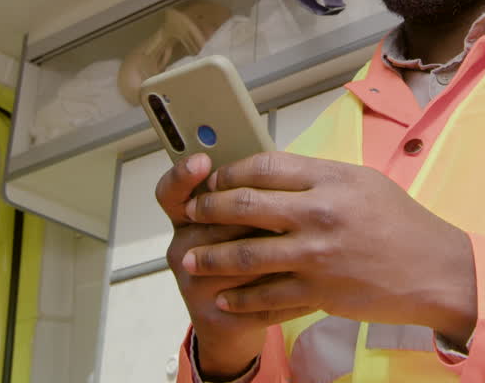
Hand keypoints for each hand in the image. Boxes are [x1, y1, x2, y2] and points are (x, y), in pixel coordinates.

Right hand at [156, 154, 309, 379]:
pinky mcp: (212, 317)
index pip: (172, 192)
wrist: (234, 324)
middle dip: (254, 214)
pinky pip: (254, 299)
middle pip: (213, 221)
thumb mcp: (242, 222)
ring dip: (277, 250)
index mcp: (188, 219)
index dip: (183, 175)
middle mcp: (182, 249)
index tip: (202, 160)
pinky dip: (287, 289)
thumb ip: (249, 196)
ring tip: (309, 242)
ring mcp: (192, 285)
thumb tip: (276, 168)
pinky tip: (312, 282)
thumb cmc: (247, 259)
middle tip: (289, 210)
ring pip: (238, 257)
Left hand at [180, 152, 476, 343]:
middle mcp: (319, 213)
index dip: (228, 172)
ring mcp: (316, 255)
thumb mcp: (362, 182)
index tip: (213, 180)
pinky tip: (224, 296)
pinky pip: (267, 295)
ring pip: (246, 254)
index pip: (262, 166)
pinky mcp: (319, 291)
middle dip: (208, 210)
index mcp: (329, 179)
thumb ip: (318, 176)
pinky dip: (240, 298)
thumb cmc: (402, 223)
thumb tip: (274, 173)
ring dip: (211, 257)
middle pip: (244, 205)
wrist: (435, 270)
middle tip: (191, 213)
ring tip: (191, 258)